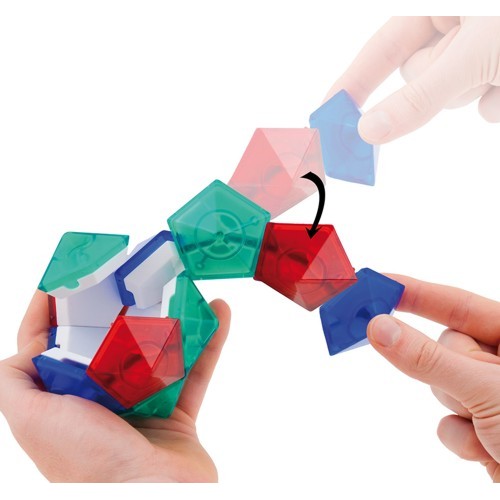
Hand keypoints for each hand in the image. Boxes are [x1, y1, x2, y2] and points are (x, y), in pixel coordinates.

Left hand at [0, 290, 230, 481]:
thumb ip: (13, 384)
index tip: (70, 275)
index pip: (52, 345)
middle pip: (109, 341)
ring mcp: (143, 406)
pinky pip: (197, 369)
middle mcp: (101, 402)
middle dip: (118, 306)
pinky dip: (211, 342)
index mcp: (65, 400)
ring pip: (157, 350)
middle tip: (130, 273)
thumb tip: (24, 347)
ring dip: (173, 318)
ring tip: (182, 286)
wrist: (152, 498)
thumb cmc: (87, 460)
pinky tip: (220, 313)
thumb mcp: (33, 419)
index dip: (55, 310)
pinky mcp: (179, 413)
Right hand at [327, 16, 499, 142]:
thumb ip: (419, 97)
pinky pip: (479, 106)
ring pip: (448, 98)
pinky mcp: (494, 75)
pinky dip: (496, 103)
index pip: (380, 51)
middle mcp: (452, 28)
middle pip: (417, 81)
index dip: (352, 83)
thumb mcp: (470, 56)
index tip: (328, 115)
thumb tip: (368, 131)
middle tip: (472, 72)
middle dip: (440, 87)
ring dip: (474, 94)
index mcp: (435, 7)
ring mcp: (475, 53)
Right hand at [367, 275, 499, 480]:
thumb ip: (428, 358)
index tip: (376, 284)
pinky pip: (448, 422)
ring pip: (441, 387)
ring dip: (458, 410)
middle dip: (448, 373)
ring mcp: (492, 395)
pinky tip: (489, 450)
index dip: (414, 292)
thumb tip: (378, 327)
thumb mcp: (487, 388)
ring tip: (492, 429)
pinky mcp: (484, 426)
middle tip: (462, 388)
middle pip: (444, 350)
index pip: (457, 304)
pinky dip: (462, 438)